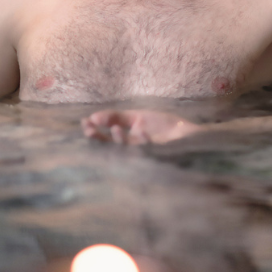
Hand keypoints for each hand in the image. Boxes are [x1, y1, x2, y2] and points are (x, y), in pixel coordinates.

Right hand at [82, 109, 199, 144]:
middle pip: (110, 148)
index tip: (85, 122)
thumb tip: (93, 116)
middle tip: (90, 130)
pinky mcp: (156, 155)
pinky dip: (143, 141)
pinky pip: (147, 150)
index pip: (104, 139)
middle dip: (99, 140)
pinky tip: (140, 132)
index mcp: (125, 141)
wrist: (186, 133)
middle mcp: (130, 150)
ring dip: (120, 141)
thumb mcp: (138, 117)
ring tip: (115, 129)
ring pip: (126, 151)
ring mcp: (143, 154)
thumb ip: (116, 117)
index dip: (94, 132)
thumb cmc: (163, 127)